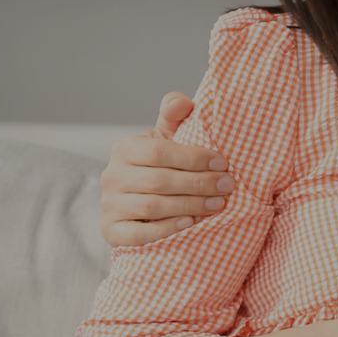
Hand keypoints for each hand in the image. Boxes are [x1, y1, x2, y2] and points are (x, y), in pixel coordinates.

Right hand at [100, 93, 234, 246]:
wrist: (138, 204)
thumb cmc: (159, 167)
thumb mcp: (165, 139)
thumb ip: (174, 116)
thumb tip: (183, 102)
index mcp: (125, 149)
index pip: (160, 152)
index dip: (194, 158)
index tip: (223, 163)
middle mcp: (112, 176)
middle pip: (158, 180)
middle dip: (198, 183)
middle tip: (227, 186)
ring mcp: (109, 205)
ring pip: (151, 207)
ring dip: (189, 206)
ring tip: (217, 205)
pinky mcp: (111, 231)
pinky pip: (139, 234)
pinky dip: (166, 229)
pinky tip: (190, 224)